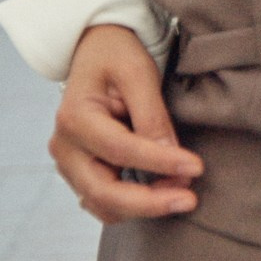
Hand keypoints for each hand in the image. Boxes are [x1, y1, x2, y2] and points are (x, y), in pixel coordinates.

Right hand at [49, 24, 202, 223]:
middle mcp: (65, 147)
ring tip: (182, 194)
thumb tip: (171, 155)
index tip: (196, 167)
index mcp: (74, 117)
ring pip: (103, 204)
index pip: (120, 149)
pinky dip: (133, 206)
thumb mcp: (138, 73)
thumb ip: (152, 115)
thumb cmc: (117, 57)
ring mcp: (70, 164)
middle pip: (103, 191)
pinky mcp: (81, 173)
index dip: (159, 162)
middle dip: (149, 203)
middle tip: (190, 200)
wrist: (96, 52)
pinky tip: (163, 193)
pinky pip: (104, 202)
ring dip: (143, 207)